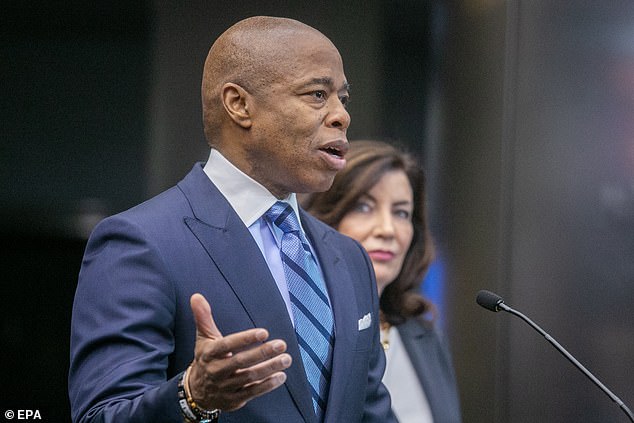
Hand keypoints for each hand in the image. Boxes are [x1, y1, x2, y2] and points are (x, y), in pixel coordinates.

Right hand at [187, 293, 291, 411]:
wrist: (197, 392)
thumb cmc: (206, 359)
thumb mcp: (203, 338)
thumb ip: (203, 317)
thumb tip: (196, 296)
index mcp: (210, 353)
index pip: (227, 344)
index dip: (245, 339)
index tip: (263, 332)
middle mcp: (217, 371)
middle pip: (241, 362)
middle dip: (262, 353)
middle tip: (281, 344)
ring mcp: (226, 386)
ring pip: (250, 377)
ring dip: (270, 368)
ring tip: (286, 359)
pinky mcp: (234, 399)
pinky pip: (252, 392)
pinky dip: (268, 385)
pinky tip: (281, 376)